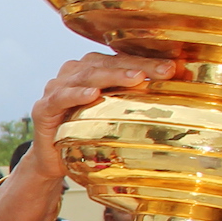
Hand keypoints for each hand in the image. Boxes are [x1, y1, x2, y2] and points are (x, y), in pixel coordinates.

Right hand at [19, 54, 171, 180]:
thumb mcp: (115, 115)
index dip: (146, 61)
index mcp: (92, 69)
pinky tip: (92, 94)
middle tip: (163, 71)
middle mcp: (72, 73)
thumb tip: (178, 94)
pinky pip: (61, 97)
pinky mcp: (43, 109)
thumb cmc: (88, 135)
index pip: (121, 59)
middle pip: (106, 63)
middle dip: (136, 66)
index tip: (173, 68)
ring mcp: (55, 89)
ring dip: (111, 75)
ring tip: (135, 78)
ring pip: (85, 75)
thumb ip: (135, 100)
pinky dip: (76, 94)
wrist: (54, 161)